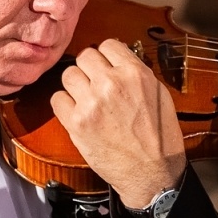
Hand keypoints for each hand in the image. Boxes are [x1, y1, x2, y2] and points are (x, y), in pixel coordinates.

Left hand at [50, 39, 185, 209]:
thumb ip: (135, 73)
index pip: (107, 45)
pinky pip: (57, 99)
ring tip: (85, 100)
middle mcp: (111, 83)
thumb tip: (115, 61)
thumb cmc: (159, 136)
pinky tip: (76, 114)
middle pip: (84, 57)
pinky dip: (64, 105)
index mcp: (134, 73)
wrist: (152, 172)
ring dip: (75, 86)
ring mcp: (91, 103)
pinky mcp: (77, 123)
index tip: (106, 68)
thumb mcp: (158, 94)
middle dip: (88, 69)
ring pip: (68, 75)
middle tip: (94, 85)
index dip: (105, 56)